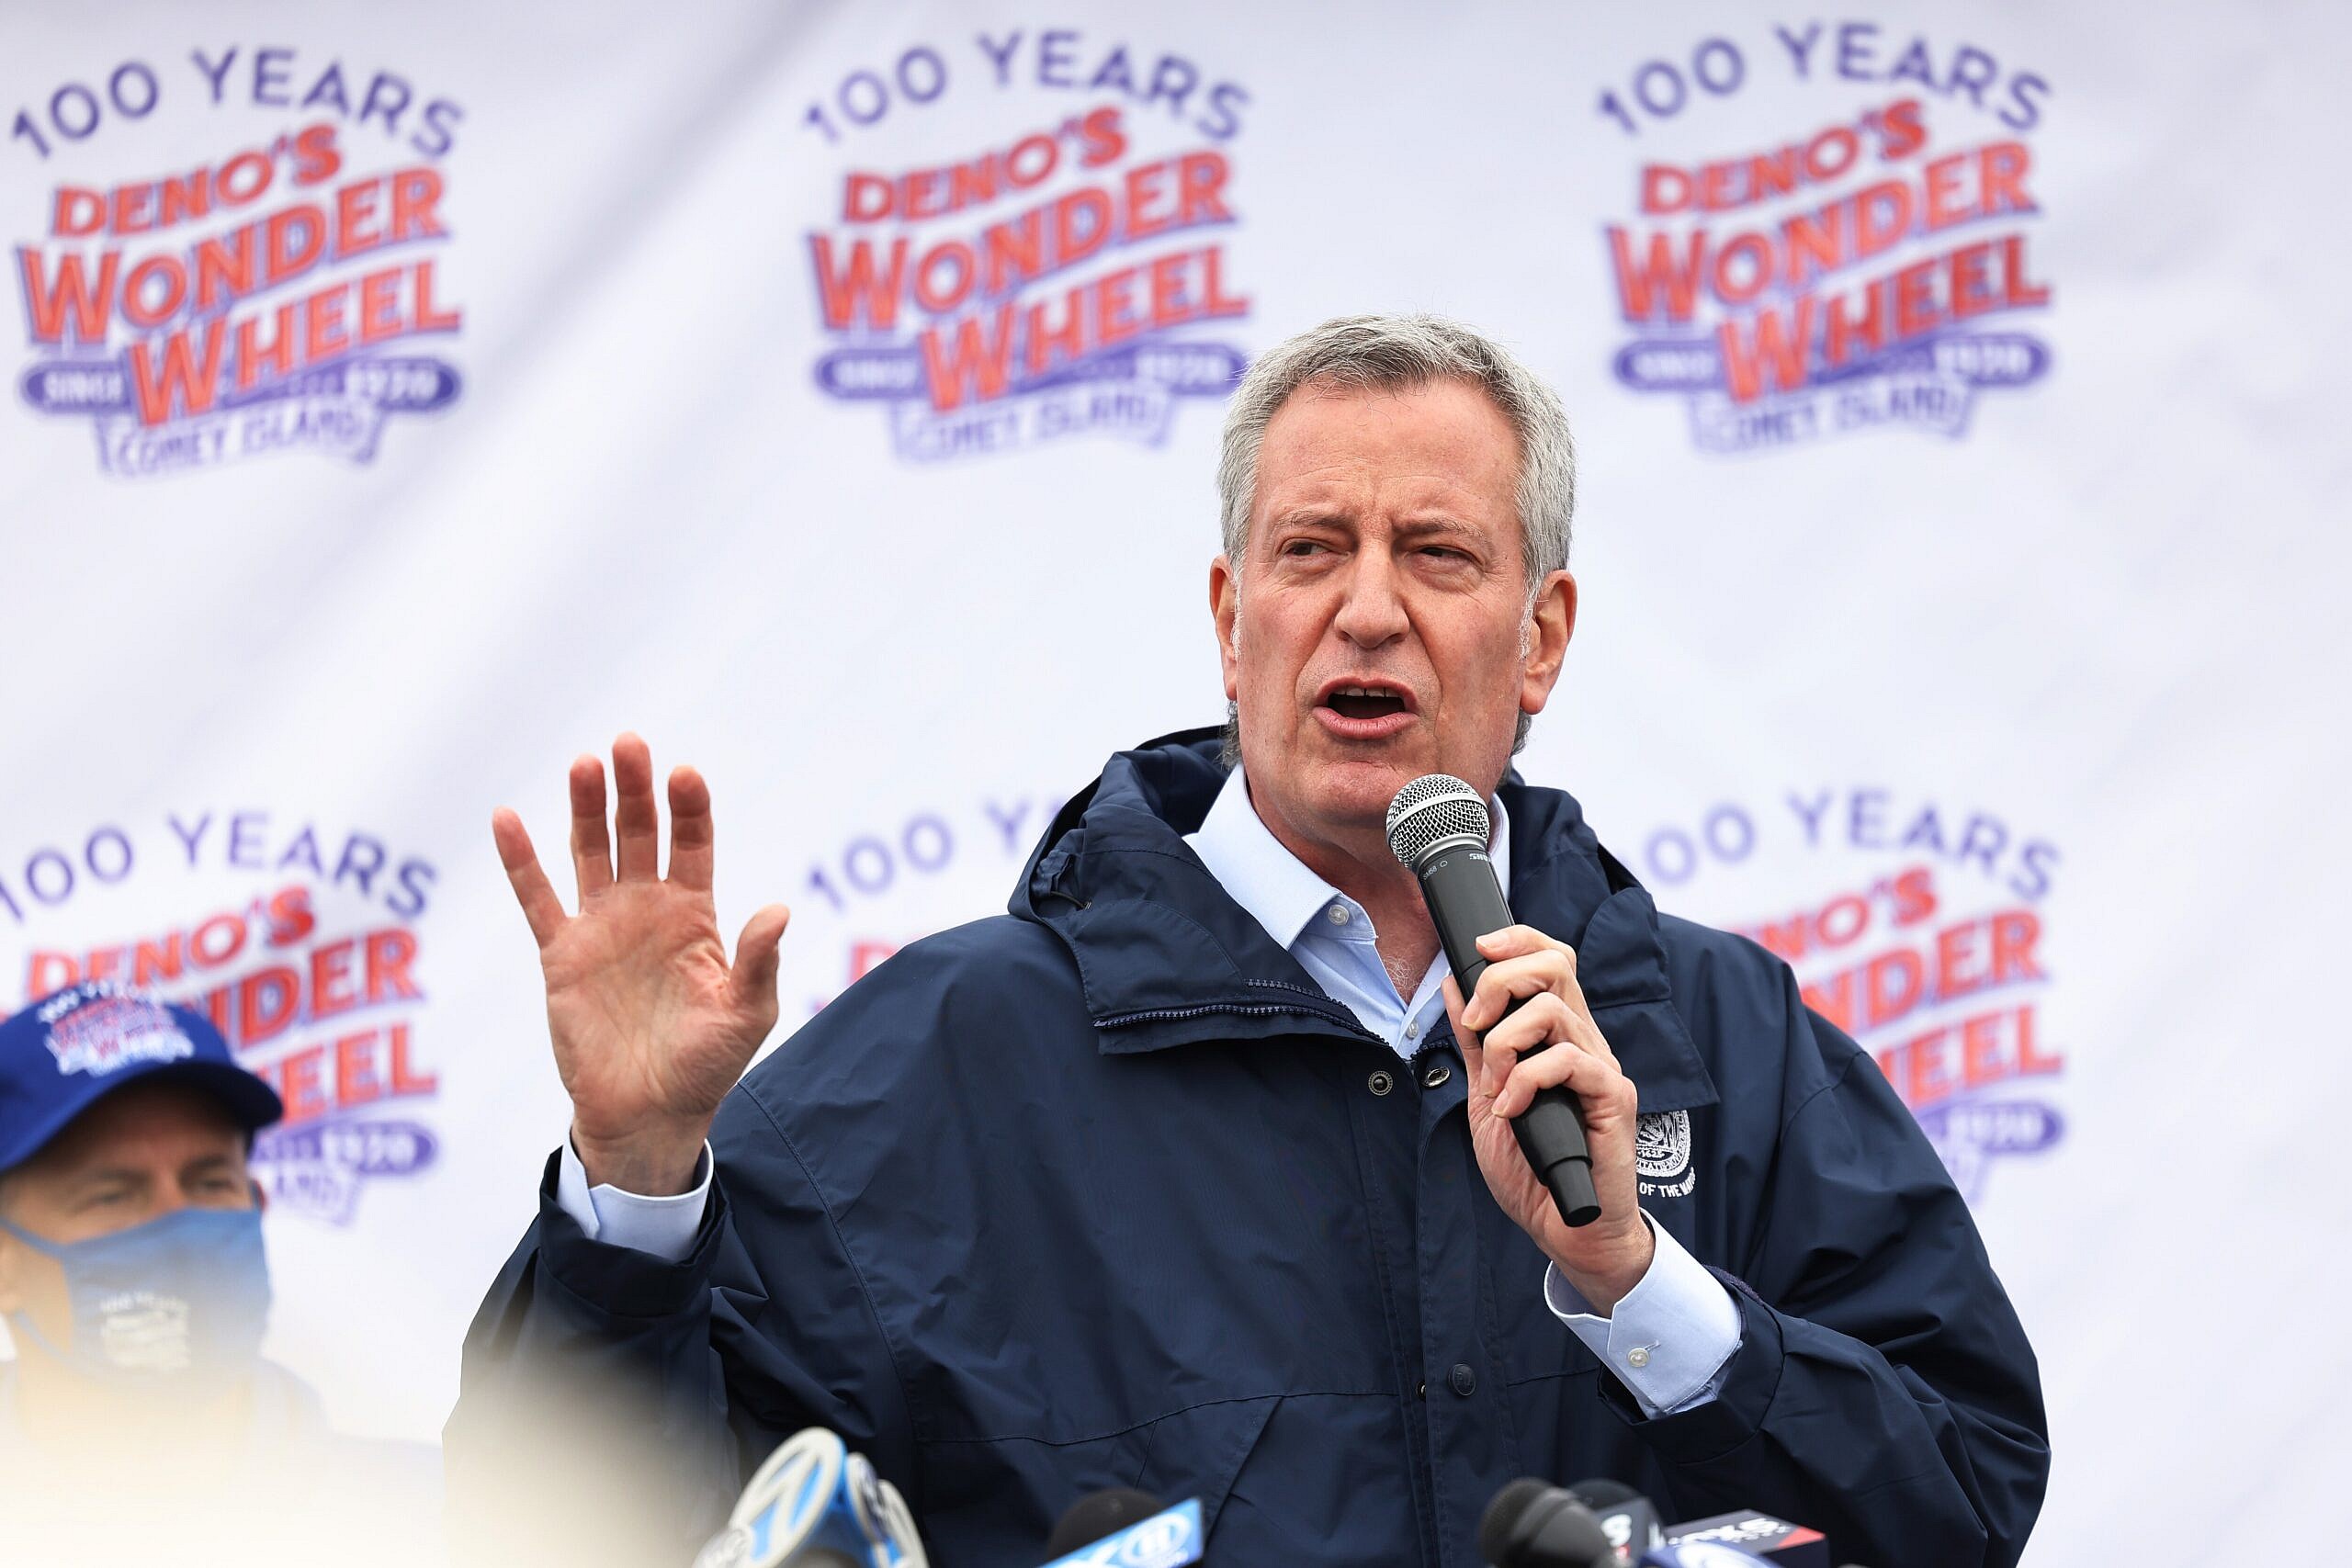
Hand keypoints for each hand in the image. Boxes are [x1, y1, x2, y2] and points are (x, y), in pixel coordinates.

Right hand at [492, 734, 789, 1194]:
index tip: (684, 773)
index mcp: (694, 914)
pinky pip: (537, 898)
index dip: (688, 808)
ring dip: (586, 808)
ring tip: (585, 764)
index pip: (692, 843)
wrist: (648, 1115)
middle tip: (629, 743)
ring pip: (590, 851)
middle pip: (638, 832)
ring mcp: (602, 926)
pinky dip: (520, 859)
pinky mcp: (560, 953)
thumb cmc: (706, 1066)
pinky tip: (506, 817)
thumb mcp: (746, 1014)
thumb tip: (778, 909)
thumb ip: (758, 961)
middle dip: (635, 789)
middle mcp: (647, 908)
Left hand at [1443, 925, 1651, 1312]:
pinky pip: (1568, 1060)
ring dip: (1505, 1045)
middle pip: (1556, 965)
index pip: (1551, 958)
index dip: (1518, 939)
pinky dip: (1527, 1080)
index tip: (1477, 949)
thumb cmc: (1533, 1168)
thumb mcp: (1488, 1097)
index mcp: (1560, 1035)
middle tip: (1477, 1025)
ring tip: (1495, 1089)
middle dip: (1501, 981)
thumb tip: (1452, 989)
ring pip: (1552, 1012)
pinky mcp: (1613, 1097)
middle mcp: (1586, 1041)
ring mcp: (1602, 1067)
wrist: (1566, 1228)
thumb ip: (1476, 1046)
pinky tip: (1512, 1110)